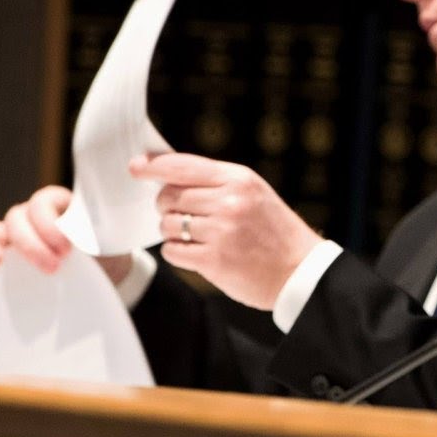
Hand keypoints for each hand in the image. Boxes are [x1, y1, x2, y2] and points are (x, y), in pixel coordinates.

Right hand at [0, 185, 133, 283]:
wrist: (104, 273)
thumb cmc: (102, 252)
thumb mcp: (102, 241)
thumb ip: (91, 237)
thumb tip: (84, 247)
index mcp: (56, 205)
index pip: (42, 202)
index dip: (50, 224)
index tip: (67, 248)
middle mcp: (30, 217)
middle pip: (16, 218)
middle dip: (30, 243)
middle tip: (52, 266)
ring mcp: (11, 236)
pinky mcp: (0, 257)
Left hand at [130, 153, 322, 310]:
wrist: (299, 270)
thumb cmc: (274, 230)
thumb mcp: (253, 193)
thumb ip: (216, 182)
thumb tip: (168, 177)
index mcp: (239, 180)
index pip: (184, 166)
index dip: (154, 166)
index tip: (137, 167)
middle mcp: (230, 202)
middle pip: (170, 196)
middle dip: (167, 206)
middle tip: (180, 214)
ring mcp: (222, 232)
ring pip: (167, 225)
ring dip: (172, 232)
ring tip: (194, 236)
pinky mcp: (214, 260)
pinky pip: (173, 251)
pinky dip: (177, 252)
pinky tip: (196, 252)